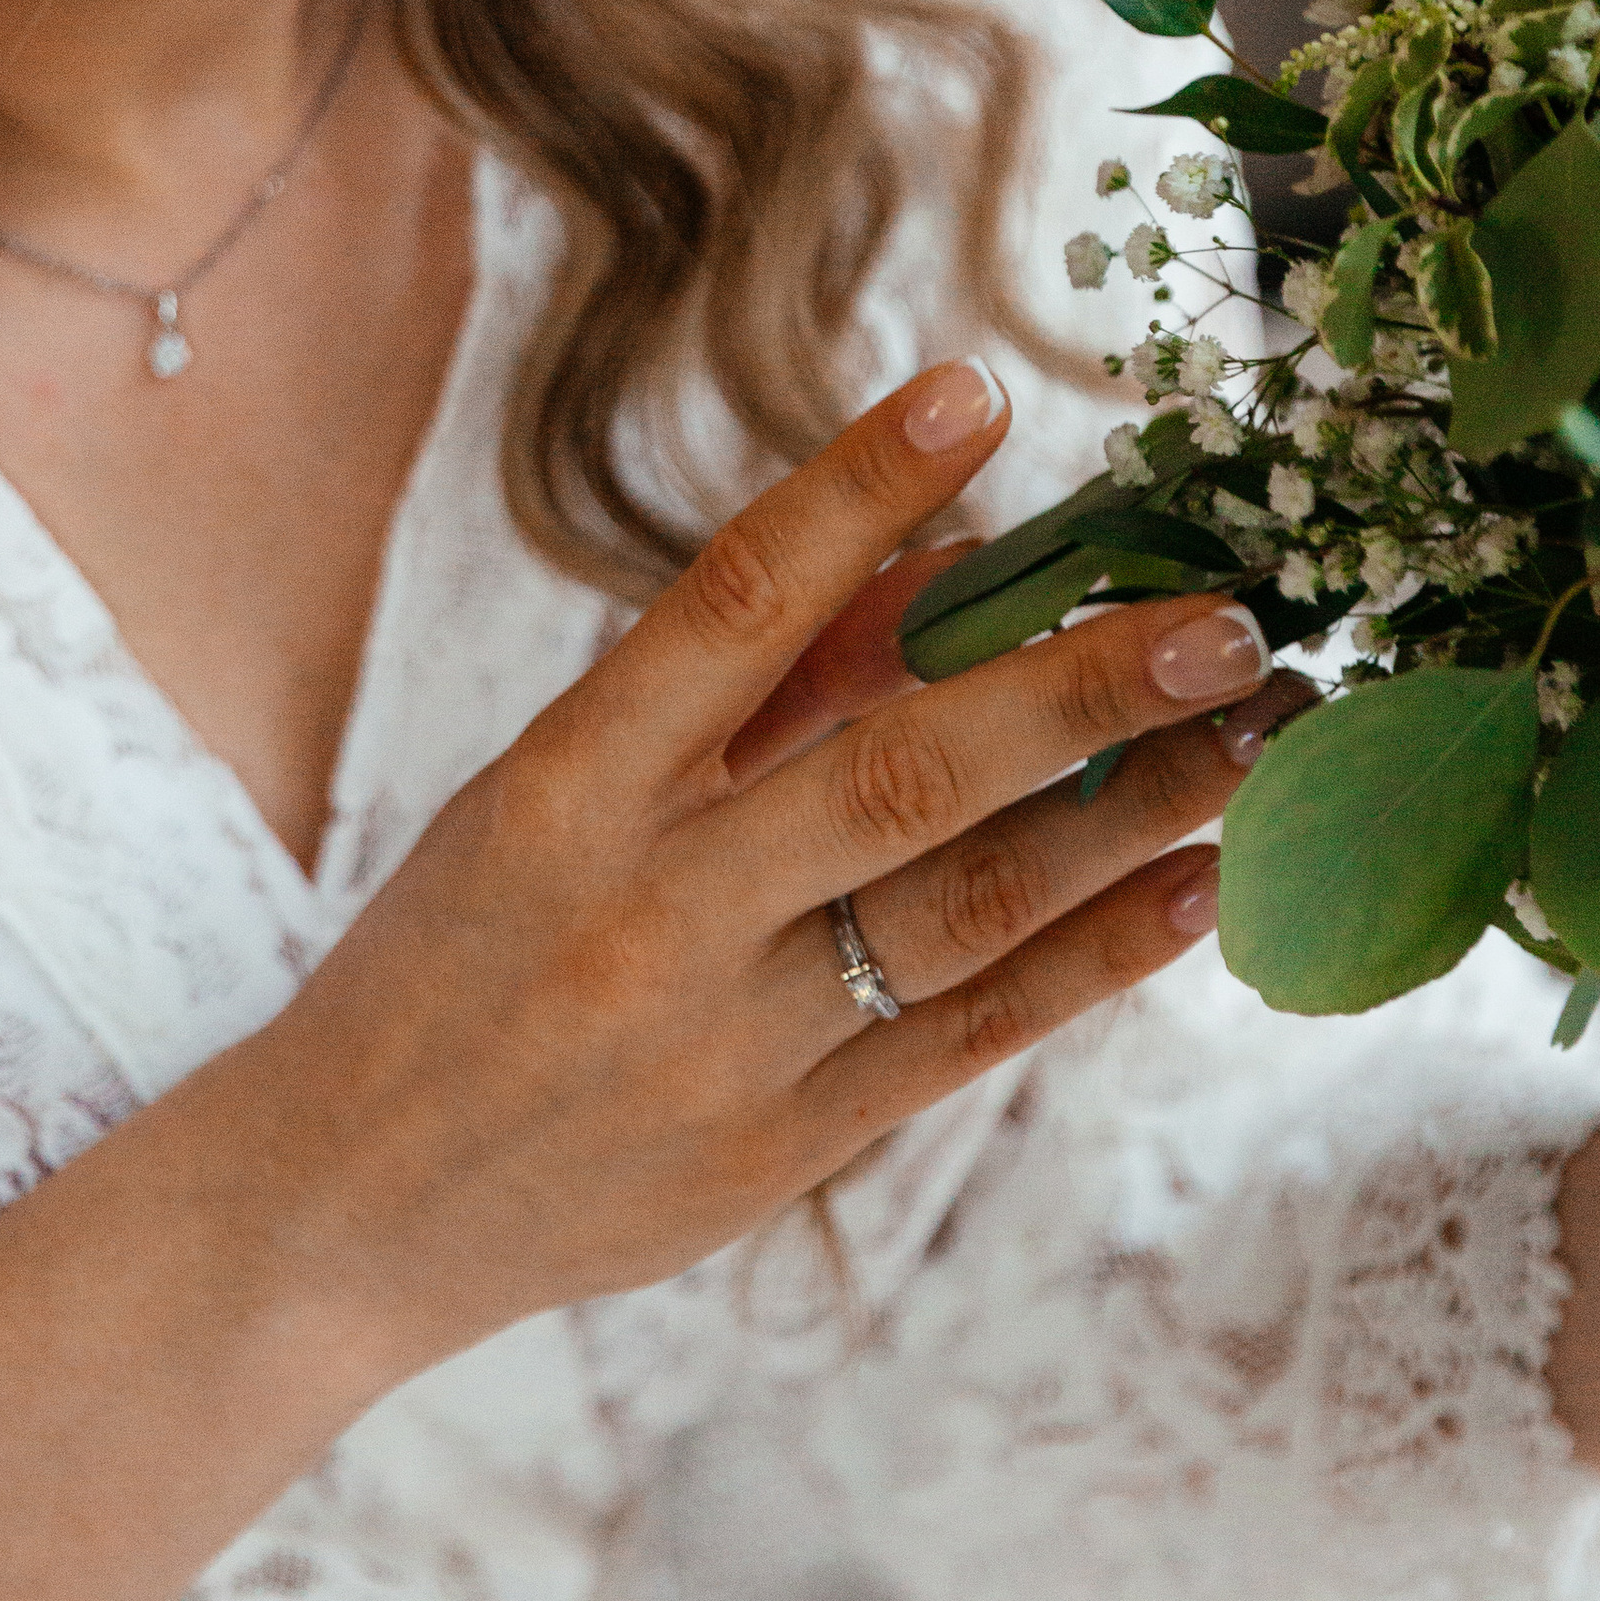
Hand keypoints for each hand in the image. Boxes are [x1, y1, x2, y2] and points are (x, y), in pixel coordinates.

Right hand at [0, 355, 1299, 1600]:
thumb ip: (744, 685)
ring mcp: (722, 1046)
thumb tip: (939, 561)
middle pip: (895, 774)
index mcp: (563, 788)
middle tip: (1225, 615)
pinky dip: (1095, 959)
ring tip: (1260, 736)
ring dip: (1130, 816)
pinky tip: (1199, 886)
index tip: (980, 391)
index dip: (856, 489)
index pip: (728, 603)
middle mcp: (647, 911)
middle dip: (1075, 685)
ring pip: (965, 913)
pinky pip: (969, 1041)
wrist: (338, 1209)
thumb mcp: (547, 791)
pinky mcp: (780, 1155)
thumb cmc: (454, 956)